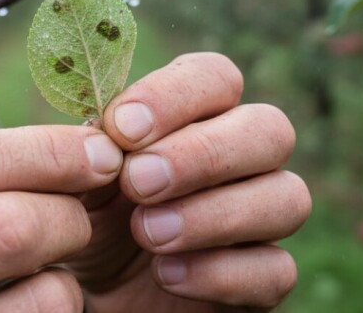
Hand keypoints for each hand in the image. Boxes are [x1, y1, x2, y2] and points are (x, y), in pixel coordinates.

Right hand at [0, 125, 125, 311]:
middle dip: (69, 210)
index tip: (95, 150)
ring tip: (43, 271)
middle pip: (9, 224)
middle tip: (80, 214)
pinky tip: (26, 306)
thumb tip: (75, 146)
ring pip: (45, 292)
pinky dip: (55, 309)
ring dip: (66, 274)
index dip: (44, 150)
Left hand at [70, 53, 311, 311]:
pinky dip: (220, 273)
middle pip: (270, 129)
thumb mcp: (75, 176)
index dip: (175, 96)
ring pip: (288, 198)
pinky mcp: (263, 277)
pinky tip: (166, 275)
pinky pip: (277, 270)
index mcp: (197, 114)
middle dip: (203, 155)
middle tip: (138, 182)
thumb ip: (92, 146)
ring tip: (147, 233)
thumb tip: (109, 135)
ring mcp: (261, 217)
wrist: (92, 285)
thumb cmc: (87, 213)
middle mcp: (242, 157)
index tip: (121, 129)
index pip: (216, 77)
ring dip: (214, 214)